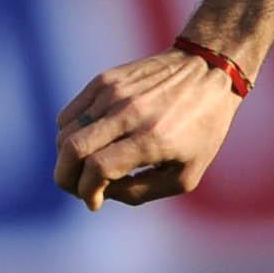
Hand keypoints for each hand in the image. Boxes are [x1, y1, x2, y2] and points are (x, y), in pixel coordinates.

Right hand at [55, 49, 244, 207]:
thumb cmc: (202, 129)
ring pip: (65, 132)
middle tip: (77, 189)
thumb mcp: (185, 175)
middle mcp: (127, 113)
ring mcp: (111, 93)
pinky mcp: (102, 81)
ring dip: (67, 158)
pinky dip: (70, 136)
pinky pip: (69, 115)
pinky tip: (89, 144)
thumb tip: (101, 194)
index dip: (87, 191)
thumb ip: (140, 191)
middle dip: (65, 178)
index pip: (98, 168)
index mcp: (152, 139)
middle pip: (71, 149)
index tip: (94, 202)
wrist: (208, 70)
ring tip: (84, 168)